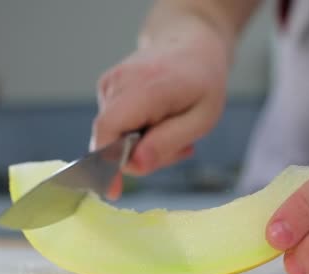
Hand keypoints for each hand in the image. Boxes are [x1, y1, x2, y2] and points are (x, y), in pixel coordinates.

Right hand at [90, 26, 228, 198]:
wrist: (190, 45)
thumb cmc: (202, 82)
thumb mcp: (201, 119)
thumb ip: (167, 143)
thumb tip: (134, 166)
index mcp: (145, 87)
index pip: (108, 130)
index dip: (105, 163)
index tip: (112, 191)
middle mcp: (119, 82)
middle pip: (112, 140)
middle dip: (141, 156)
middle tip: (180, 149)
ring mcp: (109, 84)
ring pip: (114, 136)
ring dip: (142, 145)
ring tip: (173, 130)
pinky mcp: (106, 89)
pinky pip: (115, 126)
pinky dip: (136, 133)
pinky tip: (159, 121)